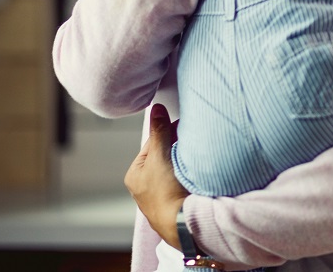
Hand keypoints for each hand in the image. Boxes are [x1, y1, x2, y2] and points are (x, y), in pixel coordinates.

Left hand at [124, 103, 188, 249]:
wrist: (183, 223)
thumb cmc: (165, 194)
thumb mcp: (159, 156)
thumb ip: (159, 131)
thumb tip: (156, 109)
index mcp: (135, 175)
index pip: (152, 143)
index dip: (167, 133)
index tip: (181, 126)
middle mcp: (146, 186)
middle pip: (164, 155)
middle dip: (177, 147)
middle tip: (190, 141)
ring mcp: (162, 195)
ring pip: (176, 167)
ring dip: (186, 160)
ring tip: (194, 156)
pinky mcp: (178, 201)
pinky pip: (185, 179)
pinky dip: (191, 173)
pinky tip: (198, 171)